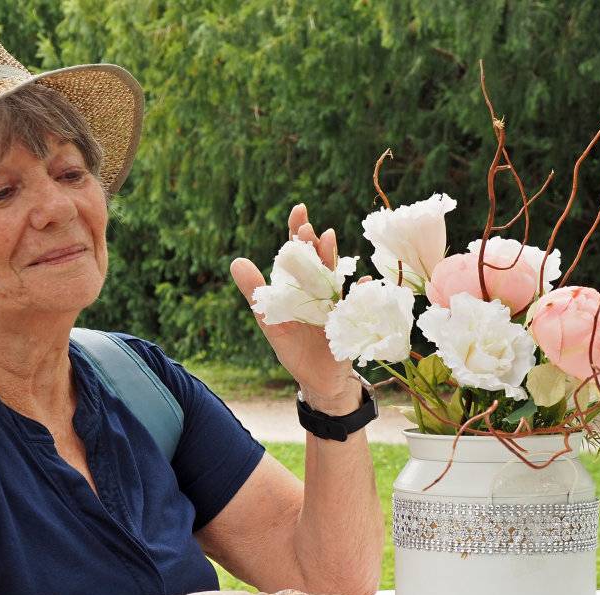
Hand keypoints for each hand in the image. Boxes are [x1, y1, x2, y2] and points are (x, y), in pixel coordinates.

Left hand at [230, 204, 361, 408]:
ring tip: (328, 239)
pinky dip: (361, 293)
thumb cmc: (293, 347)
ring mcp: (335, 304)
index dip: (298, 231)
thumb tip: (236, 260)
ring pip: (335, 276)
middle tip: (308, 227)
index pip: (298, 253)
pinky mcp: (346, 322)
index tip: (299, 209)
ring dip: (332, 258)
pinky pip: (356, 305)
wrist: (317, 379)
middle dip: (313, 243)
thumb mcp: (269, 319)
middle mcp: (320, 290)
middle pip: (318, 260)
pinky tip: (364, 282)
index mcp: (299, 286)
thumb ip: (255, 292)